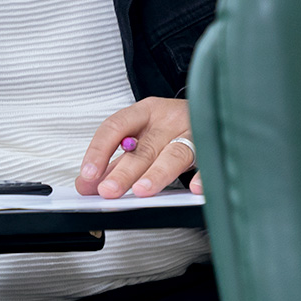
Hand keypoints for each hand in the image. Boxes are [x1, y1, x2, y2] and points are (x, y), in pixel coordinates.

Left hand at [76, 97, 202, 198]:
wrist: (214, 109)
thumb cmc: (172, 128)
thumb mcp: (141, 137)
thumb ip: (113, 162)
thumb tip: (86, 184)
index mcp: (145, 112)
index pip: (116, 126)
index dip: (99, 150)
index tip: (88, 174)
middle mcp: (168, 120)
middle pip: (144, 146)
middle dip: (124, 171)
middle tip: (108, 190)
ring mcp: (193, 132)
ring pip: (174, 154)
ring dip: (156, 174)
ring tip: (141, 191)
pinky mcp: (214, 147)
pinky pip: (208, 163)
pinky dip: (202, 176)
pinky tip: (195, 188)